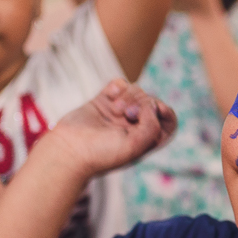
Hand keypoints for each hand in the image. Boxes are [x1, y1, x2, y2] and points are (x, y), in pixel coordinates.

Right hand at [49, 79, 176, 174]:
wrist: (69, 150)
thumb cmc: (102, 153)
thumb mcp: (136, 145)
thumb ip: (152, 125)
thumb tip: (152, 104)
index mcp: (145, 140)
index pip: (168, 121)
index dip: (165, 112)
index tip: (156, 109)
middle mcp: (134, 126)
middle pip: (151, 102)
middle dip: (142, 102)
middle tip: (127, 114)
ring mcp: (118, 113)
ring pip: (136, 91)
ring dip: (129, 95)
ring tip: (116, 109)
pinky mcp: (103, 102)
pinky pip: (118, 84)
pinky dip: (118, 86)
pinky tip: (110, 95)